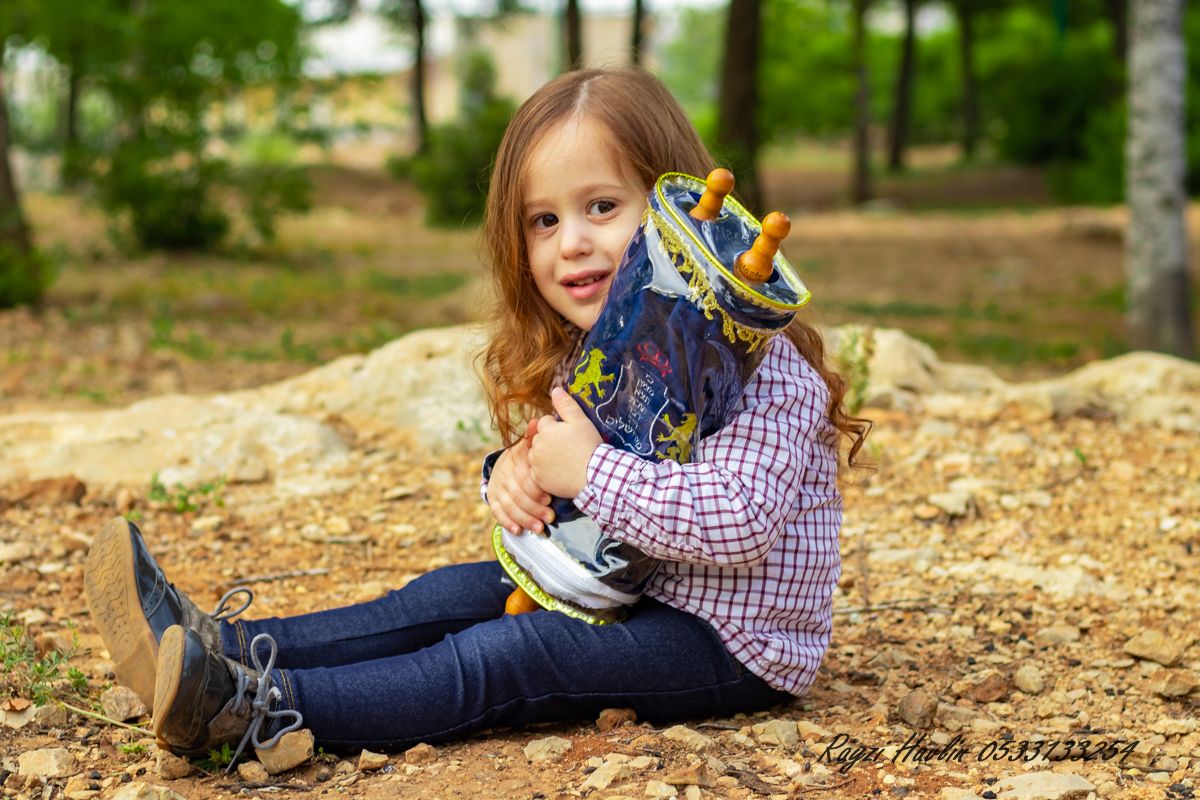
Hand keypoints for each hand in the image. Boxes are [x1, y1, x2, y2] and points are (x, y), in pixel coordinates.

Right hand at [488, 419, 553, 533]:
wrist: (507, 462)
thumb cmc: (528, 455)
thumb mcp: (531, 445)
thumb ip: (535, 437)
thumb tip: (538, 422)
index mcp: (514, 459)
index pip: (523, 476)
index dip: (536, 489)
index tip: (549, 499)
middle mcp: (503, 473)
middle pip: (518, 493)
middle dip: (534, 508)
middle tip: (550, 517)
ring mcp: (497, 486)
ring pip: (510, 505)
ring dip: (525, 518)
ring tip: (540, 528)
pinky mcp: (492, 498)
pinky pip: (498, 512)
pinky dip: (508, 522)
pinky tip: (519, 530)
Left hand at [529, 387, 602, 498]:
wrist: (594, 475)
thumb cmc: (589, 446)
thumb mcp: (581, 421)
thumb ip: (566, 405)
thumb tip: (555, 390)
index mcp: (545, 429)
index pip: (545, 422)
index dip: (557, 427)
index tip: (570, 435)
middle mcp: (537, 446)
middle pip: (539, 438)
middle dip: (549, 440)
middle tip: (568, 447)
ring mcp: (536, 464)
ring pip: (536, 455)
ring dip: (545, 455)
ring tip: (564, 459)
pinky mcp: (538, 480)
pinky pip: (537, 472)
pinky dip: (545, 471)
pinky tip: (560, 471)